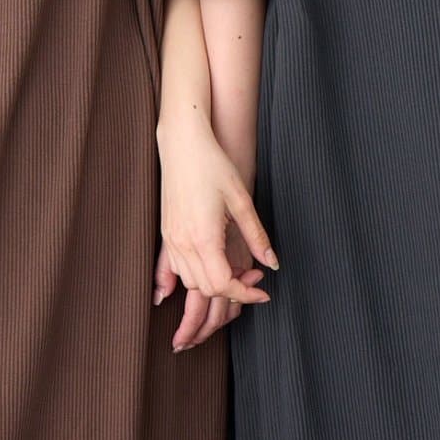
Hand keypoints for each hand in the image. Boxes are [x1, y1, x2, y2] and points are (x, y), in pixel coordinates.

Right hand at [155, 126, 278, 351]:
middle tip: (254, 274)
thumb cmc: (213, 166)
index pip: (222, 285)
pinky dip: (198, 273)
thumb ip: (257, 236)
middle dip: (232, 290)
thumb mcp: (242, 201)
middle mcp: (183, 243)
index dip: (245, 294)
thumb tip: (272, 263)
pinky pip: (180, 268)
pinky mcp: (167, 234)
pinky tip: (214, 258)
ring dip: (214, 282)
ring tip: (234, 265)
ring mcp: (172, 240)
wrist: (183, 145)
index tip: (263, 290)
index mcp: (203, 237)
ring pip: (191, 282)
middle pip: (206, 289)